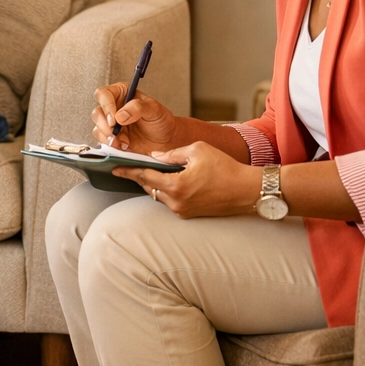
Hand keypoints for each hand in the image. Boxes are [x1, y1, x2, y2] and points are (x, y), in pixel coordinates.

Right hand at [92, 85, 181, 154]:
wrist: (166, 141)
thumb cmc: (161, 121)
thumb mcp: (154, 109)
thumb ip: (138, 108)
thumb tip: (120, 115)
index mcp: (122, 94)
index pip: (104, 94)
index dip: (106, 105)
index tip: (114, 118)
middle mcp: (114, 107)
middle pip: (97, 112)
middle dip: (105, 124)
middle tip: (116, 131)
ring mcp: (111, 123)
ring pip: (97, 127)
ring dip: (108, 136)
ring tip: (123, 140)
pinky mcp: (111, 136)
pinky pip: (102, 140)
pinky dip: (112, 144)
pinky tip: (124, 144)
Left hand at [113, 141, 260, 218]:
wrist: (248, 190)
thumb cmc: (226, 167)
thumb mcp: (197, 150)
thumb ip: (172, 154)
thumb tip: (155, 157)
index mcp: (176, 186)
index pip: (144, 177)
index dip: (129, 171)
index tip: (115, 168)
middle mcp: (177, 202)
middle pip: (149, 188)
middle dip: (140, 177)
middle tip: (130, 167)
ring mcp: (183, 211)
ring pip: (160, 195)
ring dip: (155, 184)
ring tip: (152, 171)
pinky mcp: (191, 215)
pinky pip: (171, 201)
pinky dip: (167, 191)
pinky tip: (170, 181)